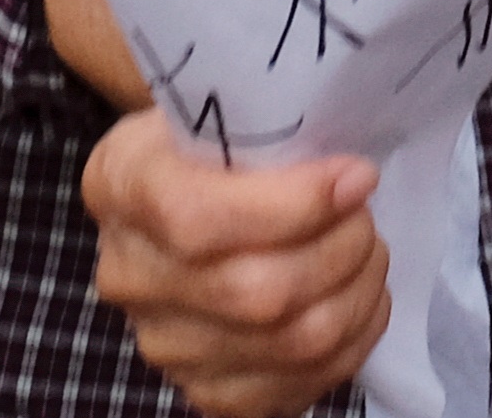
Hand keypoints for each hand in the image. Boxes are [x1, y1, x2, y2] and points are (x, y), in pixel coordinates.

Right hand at [76, 107, 388, 415]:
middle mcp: (129, 274)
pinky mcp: (205, 389)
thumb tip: (351, 180)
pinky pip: (293, 389)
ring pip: (288, 345)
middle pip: (255, 293)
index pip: (196, 219)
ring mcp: (163, 343)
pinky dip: (350, 346)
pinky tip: (360, 301)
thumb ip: (273, 126)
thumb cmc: (216, 138)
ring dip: (356, 296)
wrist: (183, 186)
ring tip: (370, 253)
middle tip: (366, 215)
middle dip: (340, 251)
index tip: (357, 177)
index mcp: (121, 184)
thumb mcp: (223, 102)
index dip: (294, 206)